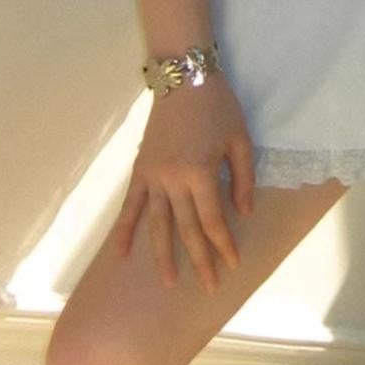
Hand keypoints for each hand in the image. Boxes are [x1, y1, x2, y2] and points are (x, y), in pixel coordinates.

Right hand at [117, 73, 255, 293]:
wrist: (182, 78)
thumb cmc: (218, 107)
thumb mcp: (241, 141)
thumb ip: (243, 180)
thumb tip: (242, 214)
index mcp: (200, 173)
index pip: (213, 220)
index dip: (223, 244)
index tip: (232, 264)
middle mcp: (173, 180)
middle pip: (186, 229)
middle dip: (200, 259)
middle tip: (210, 286)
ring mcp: (152, 177)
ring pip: (156, 224)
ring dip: (162, 254)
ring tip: (169, 282)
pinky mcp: (140, 170)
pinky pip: (130, 206)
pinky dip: (124, 230)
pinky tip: (121, 254)